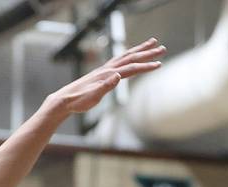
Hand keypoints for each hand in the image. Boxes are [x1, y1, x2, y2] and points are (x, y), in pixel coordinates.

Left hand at [48, 37, 165, 113]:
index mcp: (108, 75)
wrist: (64, 100)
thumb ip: (105, 86)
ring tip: (151, 43)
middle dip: (147, 53)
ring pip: (125, 56)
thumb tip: (117, 76)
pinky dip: (128, 55)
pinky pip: (118, 60)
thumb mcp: (93, 97)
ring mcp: (104, 70)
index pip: (131, 68)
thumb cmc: (79, 101)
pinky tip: (130, 56)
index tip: (159, 64)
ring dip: (139, 50)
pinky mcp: (101, 73)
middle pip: (131, 58)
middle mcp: (107, 69)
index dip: (146, 66)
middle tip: (163, 47)